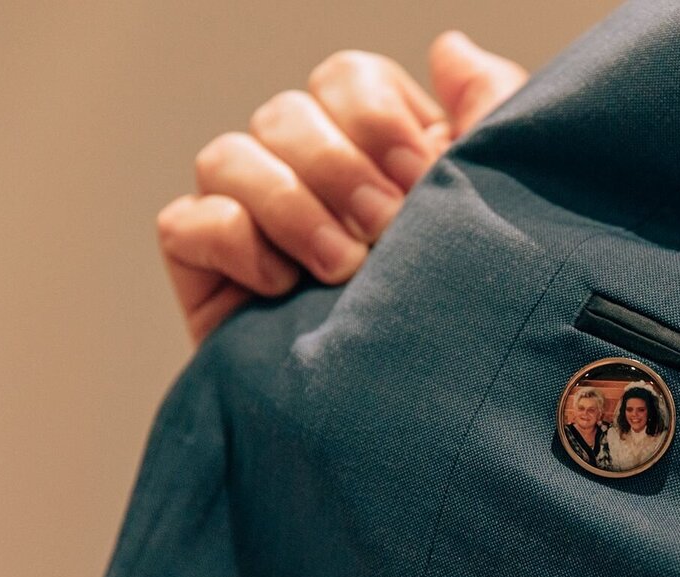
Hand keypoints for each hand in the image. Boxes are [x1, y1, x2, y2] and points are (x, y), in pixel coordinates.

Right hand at [157, 31, 528, 343]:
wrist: (422, 426)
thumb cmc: (467, 314)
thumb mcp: (495, 208)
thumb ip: (489, 112)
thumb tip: (449, 47)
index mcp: (379, 153)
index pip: (348, 79)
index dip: (377, 117)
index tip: (424, 176)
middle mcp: (312, 177)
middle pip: (287, 111)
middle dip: (339, 167)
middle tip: (386, 228)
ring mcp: (255, 223)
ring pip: (227, 154)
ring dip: (290, 204)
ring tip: (343, 267)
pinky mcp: (211, 275)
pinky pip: (184, 222)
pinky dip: (233, 242)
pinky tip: (282, 287)